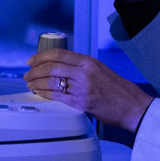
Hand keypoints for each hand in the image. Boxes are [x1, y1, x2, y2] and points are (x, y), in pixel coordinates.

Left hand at [24, 48, 151, 133]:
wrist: (133, 106)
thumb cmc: (119, 90)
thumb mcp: (101, 70)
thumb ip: (82, 68)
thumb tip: (61, 68)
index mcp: (89, 62)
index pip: (59, 54)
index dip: (40, 56)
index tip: (31, 60)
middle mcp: (84, 72)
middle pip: (51, 67)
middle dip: (34, 71)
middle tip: (27, 74)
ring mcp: (82, 88)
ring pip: (51, 82)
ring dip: (36, 83)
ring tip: (30, 84)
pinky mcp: (81, 103)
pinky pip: (57, 97)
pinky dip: (44, 94)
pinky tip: (39, 93)